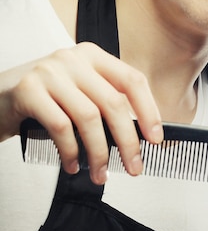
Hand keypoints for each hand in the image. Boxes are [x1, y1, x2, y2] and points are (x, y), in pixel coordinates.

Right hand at [0, 42, 162, 183]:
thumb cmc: (43, 99)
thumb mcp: (78, 92)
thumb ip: (104, 104)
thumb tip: (140, 137)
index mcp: (93, 56)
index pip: (132, 80)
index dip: (149, 110)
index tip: (156, 139)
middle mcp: (74, 59)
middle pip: (114, 102)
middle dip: (128, 141)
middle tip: (135, 167)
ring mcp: (50, 72)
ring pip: (89, 118)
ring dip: (100, 153)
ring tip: (101, 174)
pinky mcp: (29, 90)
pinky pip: (61, 127)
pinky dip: (72, 152)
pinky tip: (74, 165)